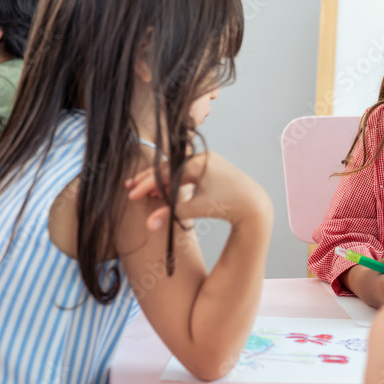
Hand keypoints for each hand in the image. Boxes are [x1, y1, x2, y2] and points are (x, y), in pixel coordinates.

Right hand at [125, 152, 269, 230]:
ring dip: (162, 182)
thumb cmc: (227, 204)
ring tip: (144, 192)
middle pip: (169, 168)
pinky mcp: (212, 171)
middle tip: (130, 188)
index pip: (166, 172)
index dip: (147, 183)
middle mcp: (203, 158)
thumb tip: (148, 225)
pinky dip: (175, 183)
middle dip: (150, 179)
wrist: (254, 205)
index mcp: (199, 163)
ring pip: (177, 171)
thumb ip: (171, 213)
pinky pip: (187, 174)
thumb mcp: (197, 208)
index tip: (132, 193)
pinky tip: (164, 192)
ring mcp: (208, 163)